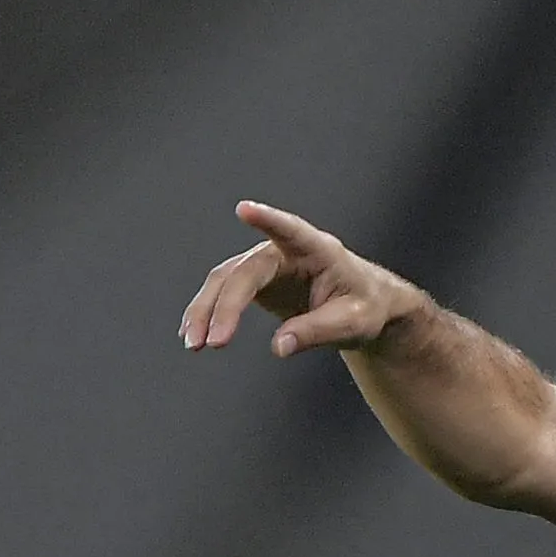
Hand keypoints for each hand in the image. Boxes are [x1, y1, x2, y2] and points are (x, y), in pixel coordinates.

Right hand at [179, 201, 423, 357]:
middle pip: (245, 271)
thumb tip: (278, 347)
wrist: (360, 306)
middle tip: (213, 341)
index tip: (244, 209)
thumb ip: (316, 332)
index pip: (291, 230)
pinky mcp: (254, 281)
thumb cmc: (363, 307)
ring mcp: (265, 264)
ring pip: (225, 280)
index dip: (268, 219)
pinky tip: (192, 336)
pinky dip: (207, 313)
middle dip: (225, 305)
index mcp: (318, 249)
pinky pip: (222, 293)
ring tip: (194, 344)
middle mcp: (284, 250)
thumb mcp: (352, 325)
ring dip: (205, 310)